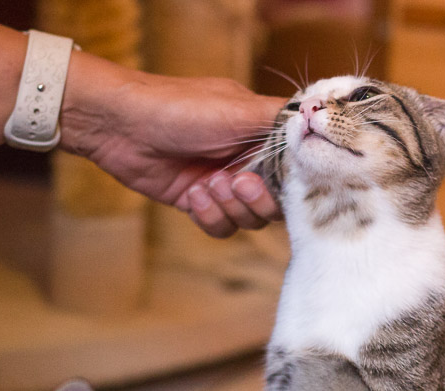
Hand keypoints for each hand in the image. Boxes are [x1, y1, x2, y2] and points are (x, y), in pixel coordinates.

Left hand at [60, 56, 284, 237]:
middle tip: (239, 183)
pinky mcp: (199, 203)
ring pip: (250, 219)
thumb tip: (322, 121)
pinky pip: (221, 227)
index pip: (298, 168)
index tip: (288, 183)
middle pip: (278, 202)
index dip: (297, 182)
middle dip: (260, 199)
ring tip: (209, 184)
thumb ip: (280, 122)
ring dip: (231, 207)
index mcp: (262, 133)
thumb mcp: (238, 109)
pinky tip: (194, 196)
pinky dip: (210, 217)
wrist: (122, 126)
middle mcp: (248, 160)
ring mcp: (223, 184)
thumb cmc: (179, 108)